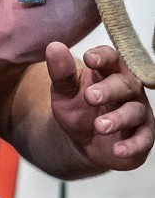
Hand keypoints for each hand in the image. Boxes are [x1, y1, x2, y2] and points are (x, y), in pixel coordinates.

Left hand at [46, 41, 154, 171]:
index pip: (111, 58)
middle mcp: (128, 89)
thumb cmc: (78, 107)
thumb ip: (61, 72)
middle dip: (109, 90)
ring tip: (99, 126)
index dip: (103, 57)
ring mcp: (137, 111)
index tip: (89, 58)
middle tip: (90, 96)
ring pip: (135, 111)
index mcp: (108, 72)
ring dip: (119, 118)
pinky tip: (118, 150)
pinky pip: (143, 139)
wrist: (83, 141)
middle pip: (125, 84)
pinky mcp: (142, 135)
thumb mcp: (64, 91)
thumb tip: (54, 47)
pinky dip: (132, 145)